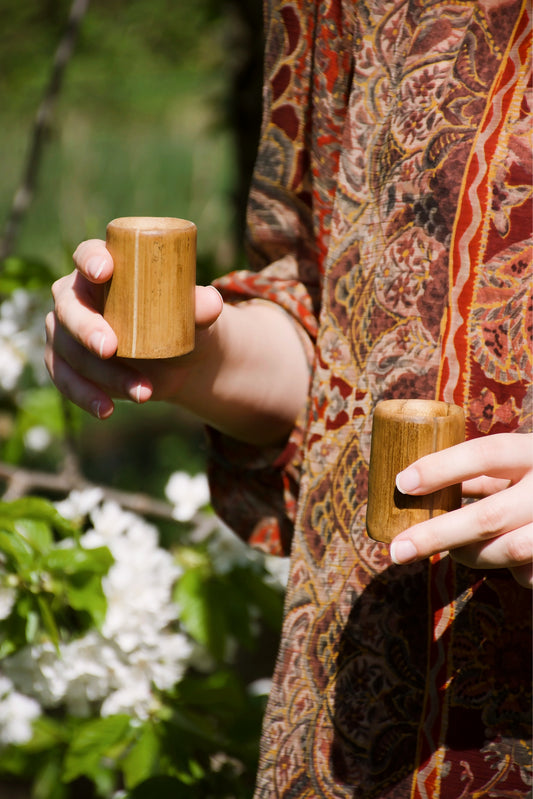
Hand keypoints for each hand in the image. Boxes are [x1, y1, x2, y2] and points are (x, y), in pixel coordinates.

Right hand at [46, 239, 310, 444]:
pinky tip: (106, 410)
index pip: (88, 254)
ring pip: (69, 350)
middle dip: (86, 329)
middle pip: (69, 307)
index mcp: (105, 267)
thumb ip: (202, 307)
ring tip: (143, 393)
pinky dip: (85, 396)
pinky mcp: (66, 364)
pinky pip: (65, 379)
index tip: (104, 272)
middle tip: (111, 348)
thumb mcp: (195, 315)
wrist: (179, 362)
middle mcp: (77, 296)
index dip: (90, 260)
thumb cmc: (183, 323)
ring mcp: (66, 331)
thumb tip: (211, 304)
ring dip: (102, 374)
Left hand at [389, 433, 532, 588]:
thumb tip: (418, 483)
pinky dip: (513, 572)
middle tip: (397, 550)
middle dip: (437, 535)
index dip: (443, 467)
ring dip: (469, 556)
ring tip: (450, 553)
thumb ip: (482, 472)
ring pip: (508, 550)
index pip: (487, 452)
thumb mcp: (521, 462)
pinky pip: (530, 573)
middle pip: (489, 515)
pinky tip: (508, 563)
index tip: (402, 483)